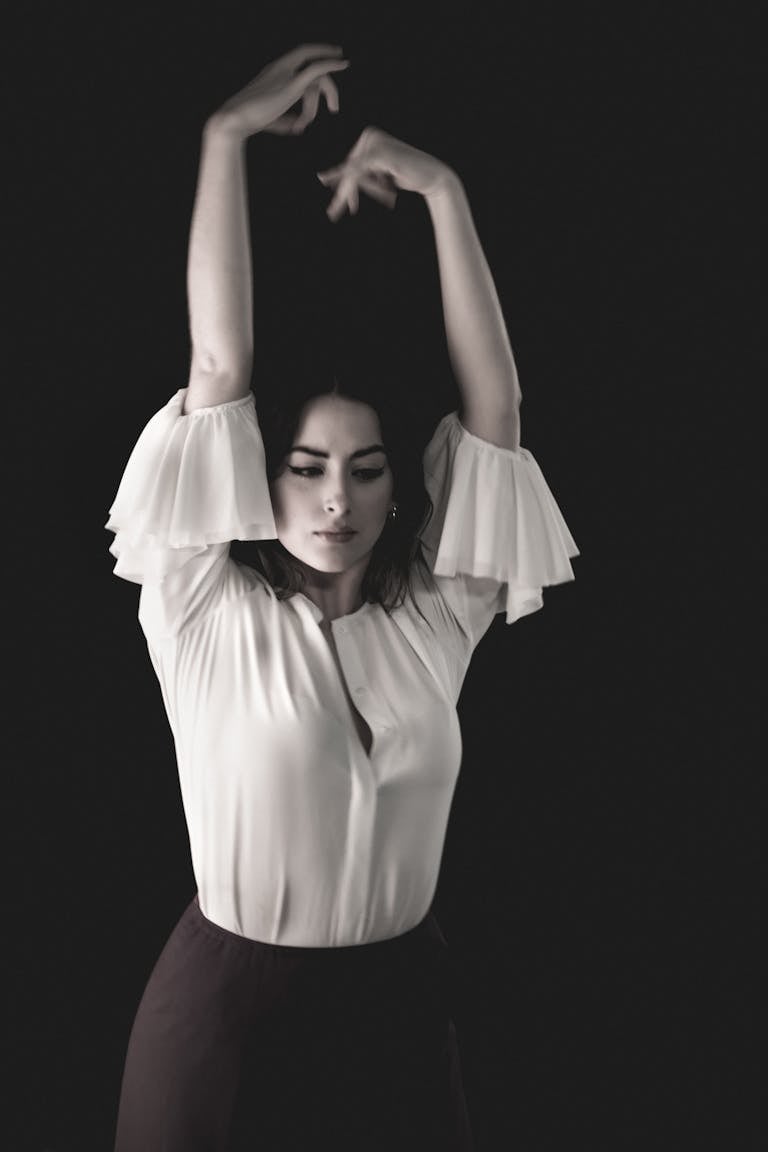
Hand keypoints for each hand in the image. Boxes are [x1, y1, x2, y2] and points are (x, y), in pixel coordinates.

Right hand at [210, 43, 349, 139]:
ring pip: (317, 76)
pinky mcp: (292, 85)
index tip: (329, 57)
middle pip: (310, 60)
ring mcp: (286, 74)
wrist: (235, 119)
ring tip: (315, 118)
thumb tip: (299, 126)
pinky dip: (331, 64)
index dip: (313, 56)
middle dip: (327, 61)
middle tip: (342, 67)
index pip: (297, 60)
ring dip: (326, 95)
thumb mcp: (272, 119)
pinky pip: (316, 69)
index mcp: (273, 72)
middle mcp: (280, 68)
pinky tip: (343, 64)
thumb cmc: (250, 122)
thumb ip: (286, 119)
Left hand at [316, 126, 455, 220]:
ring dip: (348, 195)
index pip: (352, 164)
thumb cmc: (408, 176)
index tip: (343, 205)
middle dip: (343, 193)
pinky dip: (352, 188)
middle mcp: (370, 135)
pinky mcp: (380, 152)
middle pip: (350, 169)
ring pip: (354, 173)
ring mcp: (375, 141)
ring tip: (336, 213)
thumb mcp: (381, 176)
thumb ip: (365, 175)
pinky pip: (360, 173)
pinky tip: (345, 201)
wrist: (432, 177)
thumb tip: (336, 181)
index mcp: (370, 136)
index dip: (345, 185)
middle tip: (332, 213)